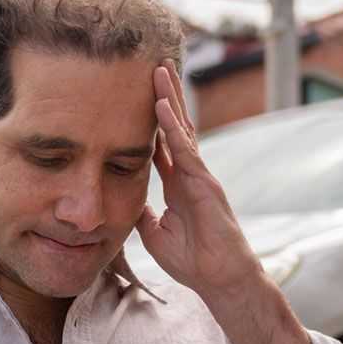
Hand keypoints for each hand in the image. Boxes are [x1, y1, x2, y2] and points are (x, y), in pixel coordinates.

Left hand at [134, 60, 263, 296]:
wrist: (217, 278)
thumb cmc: (191, 260)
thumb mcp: (154, 233)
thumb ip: (142, 212)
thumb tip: (125, 200)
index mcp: (176, 185)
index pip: (160, 144)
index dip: (150, 120)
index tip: (137, 96)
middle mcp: (189, 174)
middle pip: (174, 127)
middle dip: (164, 95)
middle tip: (154, 65)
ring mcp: (199, 175)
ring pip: (182, 129)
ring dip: (170, 98)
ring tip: (160, 69)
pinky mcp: (205, 182)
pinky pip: (186, 149)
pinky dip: (173, 127)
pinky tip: (163, 105)